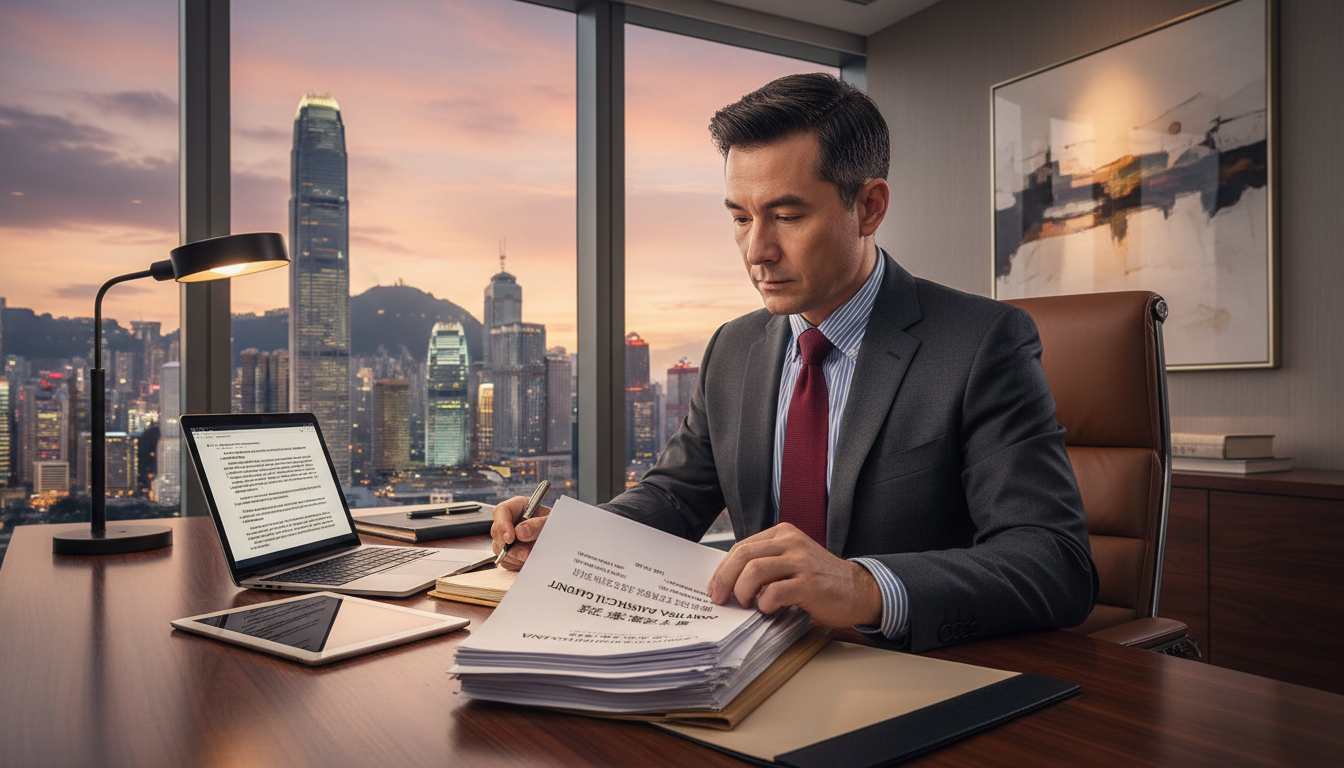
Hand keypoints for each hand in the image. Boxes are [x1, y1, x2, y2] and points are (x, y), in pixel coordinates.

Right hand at [489, 496, 551, 570]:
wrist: (560, 537)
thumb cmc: (556, 524)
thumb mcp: (550, 521)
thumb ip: (537, 525)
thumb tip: (519, 533)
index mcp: (517, 507)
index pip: (501, 512)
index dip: (502, 525)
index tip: (510, 538)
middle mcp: (508, 521)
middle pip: (497, 532)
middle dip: (510, 546)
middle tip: (526, 553)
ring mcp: (506, 537)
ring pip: (499, 549)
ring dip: (515, 555)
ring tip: (533, 555)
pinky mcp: (508, 552)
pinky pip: (506, 560)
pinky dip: (517, 563)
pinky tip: (529, 559)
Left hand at [707, 523, 882, 628]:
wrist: (859, 590)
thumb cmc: (820, 579)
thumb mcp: (791, 561)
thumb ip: (766, 564)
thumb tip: (728, 581)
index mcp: (782, 534)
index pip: (741, 547)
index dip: (723, 569)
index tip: (715, 588)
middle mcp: (791, 542)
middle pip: (743, 555)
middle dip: (724, 579)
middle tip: (720, 599)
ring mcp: (801, 562)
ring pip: (754, 570)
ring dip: (742, 592)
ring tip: (745, 604)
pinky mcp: (810, 584)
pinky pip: (775, 592)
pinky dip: (764, 604)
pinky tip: (769, 609)